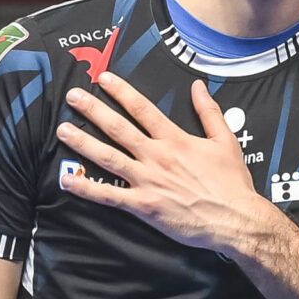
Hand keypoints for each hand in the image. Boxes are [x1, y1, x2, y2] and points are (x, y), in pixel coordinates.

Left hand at [55, 71, 275, 256]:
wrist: (235, 219)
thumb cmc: (232, 183)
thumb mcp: (225, 141)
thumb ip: (209, 112)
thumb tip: (198, 86)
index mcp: (176, 139)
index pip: (143, 109)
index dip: (121, 91)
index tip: (103, 79)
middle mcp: (157, 156)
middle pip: (118, 128)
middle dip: (93, 110)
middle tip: (72, 96)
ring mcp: (148, 181)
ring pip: (108, 157)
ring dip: (83, 143)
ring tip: (63, 130)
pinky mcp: (143, 205)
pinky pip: (109, 196)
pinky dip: (87, 188)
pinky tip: (68, 180)